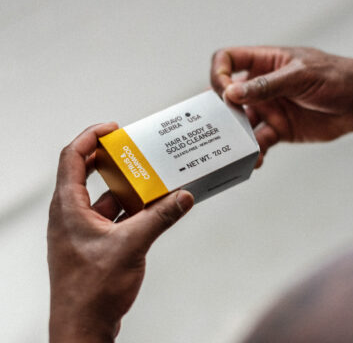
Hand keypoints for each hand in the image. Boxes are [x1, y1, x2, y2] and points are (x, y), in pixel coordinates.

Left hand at [48, 123, 193, 342]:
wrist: (82, 328)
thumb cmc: (93, 289)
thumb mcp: (131, 245)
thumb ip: (160, 217)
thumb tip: (184, 196)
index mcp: (68, 206)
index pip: (72, 157)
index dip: (90, 136)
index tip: (113, 128)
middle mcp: (69, 213)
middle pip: (85, 172)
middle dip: (110, 158)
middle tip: (133, 149)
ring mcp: (79, 229)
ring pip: (101, 196)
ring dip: (123, 186)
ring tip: (148, 177)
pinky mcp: (91, 242)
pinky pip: (109, 215)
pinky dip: (127, 208)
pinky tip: (149, 208)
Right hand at [211, 46, 352, 165]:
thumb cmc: (336, 77)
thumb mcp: (300, 76)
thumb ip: (265, 86)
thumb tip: (231, 92)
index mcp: (264, 63)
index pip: (228, 60)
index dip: (219, 73)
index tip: (224, 92)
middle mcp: (261, 86)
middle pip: (227, 95)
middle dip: (220, 110)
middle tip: (219, 126)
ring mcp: (268, 108)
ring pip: (240, 122)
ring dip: (236, 136)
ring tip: (236, 149)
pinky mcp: (277, 128)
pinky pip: (258, 141)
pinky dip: (254, 152)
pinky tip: (256, 159)